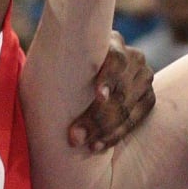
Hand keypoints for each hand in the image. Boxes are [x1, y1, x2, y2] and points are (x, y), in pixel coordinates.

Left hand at [67, 30, 155, 150]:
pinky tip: (99, 145)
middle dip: (96, 117)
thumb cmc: (72, 65)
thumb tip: (39, 69)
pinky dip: (116, 135)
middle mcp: (134, 58)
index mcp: (114, 43)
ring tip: (86, 144)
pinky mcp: (149, 98)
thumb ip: (62, 58)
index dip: (107, 78)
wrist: (98, 74)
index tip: (98, 96)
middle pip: (119, 91)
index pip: (116, 59)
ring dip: (104, 130)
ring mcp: (144, 78)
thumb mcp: (69, 56)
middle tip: (74, 136)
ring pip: (126, 108)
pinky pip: (134, 120)